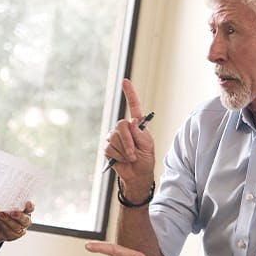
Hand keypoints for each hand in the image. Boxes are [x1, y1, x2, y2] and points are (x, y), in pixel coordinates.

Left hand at [0, 201, 33, 241]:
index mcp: (24, 210)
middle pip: (26, 220)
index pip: (30, 209)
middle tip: (12, 213)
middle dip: (19, 216)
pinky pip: (10, 232)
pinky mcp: (12, 236)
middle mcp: (24, 220)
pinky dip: (3, 225)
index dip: (30, 206)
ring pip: (17, 227)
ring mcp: (19, 229)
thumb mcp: (0, 205)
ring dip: (8, 220)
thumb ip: (4, 202)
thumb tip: (1, 196)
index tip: (27, 203)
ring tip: (0, 215)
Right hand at [105, 79, 154, 200]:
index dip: (129, 93)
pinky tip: (122, 160)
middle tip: (134, 154)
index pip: (133, 106)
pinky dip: (118, 156)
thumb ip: (140, 134)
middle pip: (121, 126)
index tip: (125, 81)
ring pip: (114, 139)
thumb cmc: (145, 160)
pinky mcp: (107, 147)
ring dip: (125, 152)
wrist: (137, 175)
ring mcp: (113, 137)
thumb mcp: (148, 146)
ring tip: (130, 158)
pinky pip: (110, 148)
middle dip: (128, 141)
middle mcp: (124, 128)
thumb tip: (132, 121)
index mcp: (136, 125)